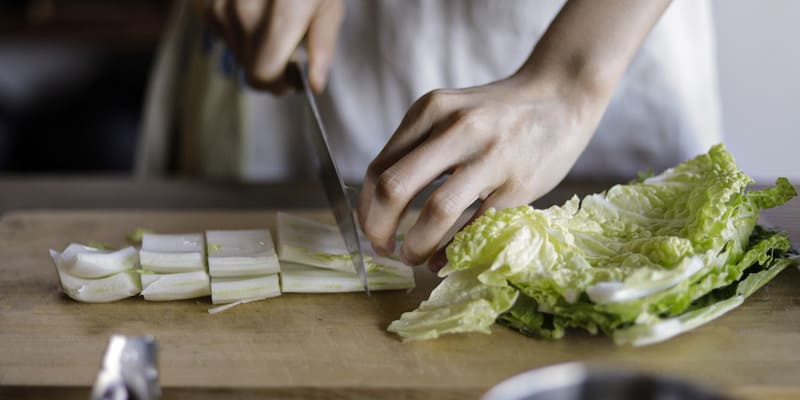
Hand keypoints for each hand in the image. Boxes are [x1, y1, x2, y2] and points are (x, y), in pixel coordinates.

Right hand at [202, 0, 343, 92]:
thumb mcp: (328, 5)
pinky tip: (251, 8)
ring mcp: (220, 5)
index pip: (263, 75)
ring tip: (270, 17)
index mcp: (283, 14)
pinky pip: (221, 32)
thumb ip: (322, 46)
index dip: (278, 84)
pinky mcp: (204, 2)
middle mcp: (245, 11)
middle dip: (269, 66)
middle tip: (287, 46)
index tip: (291, 78)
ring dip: (254, 45)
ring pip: (235, 51)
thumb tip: (316, 85)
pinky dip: (237, 28)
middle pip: (249, 67)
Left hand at [357, 72, 605, 269]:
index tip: (371, 230)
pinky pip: (476, 225)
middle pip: (394, 188)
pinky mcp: (518, 182)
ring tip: (412, 258)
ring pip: (435, 211)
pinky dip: (452, 250)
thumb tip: (382, 204)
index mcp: (430, 111)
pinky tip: (443, 261)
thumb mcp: (450, 113)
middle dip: (378, 229)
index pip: (377, 168)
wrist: (560, 95)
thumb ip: (418, 147)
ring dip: (415, 245)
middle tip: (383, 249)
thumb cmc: (498, 113)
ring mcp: (489, 155)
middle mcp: (455, 128)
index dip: (366, 209)